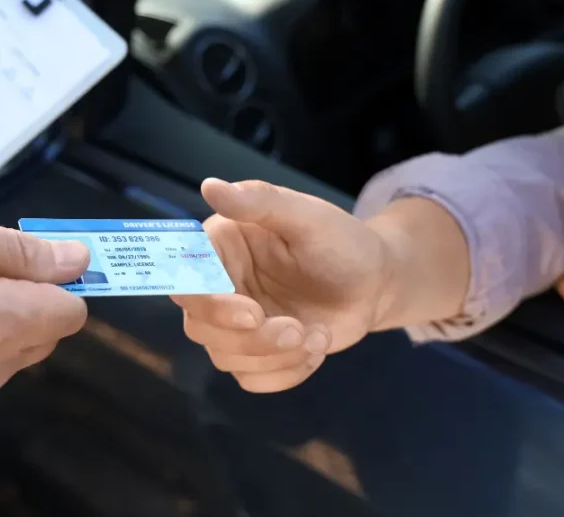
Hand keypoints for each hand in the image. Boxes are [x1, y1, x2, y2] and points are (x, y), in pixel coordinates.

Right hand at [172, 179, 396, 392]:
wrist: (376, 282)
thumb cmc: (341, 242)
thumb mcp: (307, 216)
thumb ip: (260, 202)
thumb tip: (210, 186)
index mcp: (221, 246)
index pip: (187, 279)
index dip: (209, 303)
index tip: (252, 314)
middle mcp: (219, 284)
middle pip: (200, 325)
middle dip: (249, 338)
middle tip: (297, 332)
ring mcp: (235, 322)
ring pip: (224, 355)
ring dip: (273, 357)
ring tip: (318, 337)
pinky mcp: (255, 352)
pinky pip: (250, 378)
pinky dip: (284, 374)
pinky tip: (314, 350)